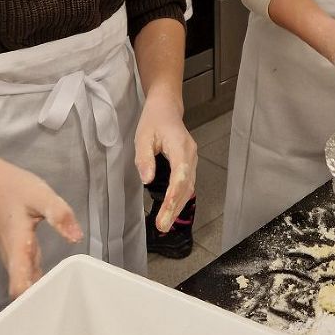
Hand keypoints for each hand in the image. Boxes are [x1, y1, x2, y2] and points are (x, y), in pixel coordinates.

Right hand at [0, 159, 82, 298]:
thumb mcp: (42, 196)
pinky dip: (38, 281)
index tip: (48, 309)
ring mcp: (15, 256)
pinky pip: (27, 273)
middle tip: (63, 312)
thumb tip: (76, 238)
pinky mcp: (19, 251)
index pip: (19, 285)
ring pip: (25, 283)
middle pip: (22, 290)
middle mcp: (14, 257)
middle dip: (39, 303)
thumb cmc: (16, 188)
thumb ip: (59, 215)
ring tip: (62, 303)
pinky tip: (54, 284)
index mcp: (18, 247)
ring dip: (39, 293)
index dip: (31, 300)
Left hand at [135, 89, 196, 231]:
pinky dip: (180, 198)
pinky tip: (171, 210)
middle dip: (175, 208)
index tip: (165, 213)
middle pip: (186, 185)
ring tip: (165, 224)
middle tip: (162, 226)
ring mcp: (192, 160)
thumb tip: (147, 181)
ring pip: (188, 187)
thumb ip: (144, 159)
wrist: (166, 107)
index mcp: (180, 146)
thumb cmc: (153, 120)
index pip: (180, 175)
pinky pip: (187, 184)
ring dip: (178, 206)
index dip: (173, 196)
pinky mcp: (189, 164)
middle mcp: (191, 155)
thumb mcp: (142, 136)